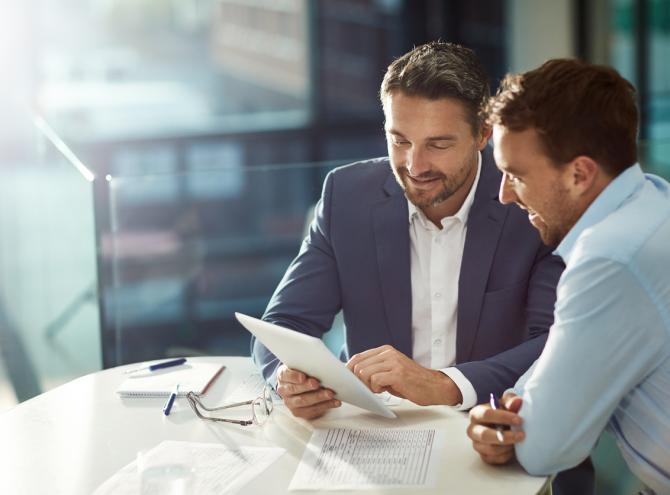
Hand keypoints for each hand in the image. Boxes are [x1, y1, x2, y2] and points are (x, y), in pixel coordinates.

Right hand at [275, 364, 340, 418]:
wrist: (303, 387)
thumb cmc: (304, 373)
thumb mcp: (303, 366)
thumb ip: (309, 363)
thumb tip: (325, 359)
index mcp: (283, 376)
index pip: (285, 375)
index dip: (294, 376)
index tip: (303, 377)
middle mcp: (284, 390)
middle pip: (294, 389)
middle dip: (307, 386)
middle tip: (317, 383)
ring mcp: (290, 403)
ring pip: (303, 401)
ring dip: (318, 397)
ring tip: (330, 394)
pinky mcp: (299, 412)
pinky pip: (312, 410)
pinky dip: (325, 405)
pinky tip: (335, 401)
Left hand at [346, 345, 462, 405]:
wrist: (433, 386)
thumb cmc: (411, 382)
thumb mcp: (390, 370)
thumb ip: (375, 368)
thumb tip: (354, 374)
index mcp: (385, 350)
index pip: (358, 357)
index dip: (350, 370)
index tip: (349, 380)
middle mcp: (388, 353)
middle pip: (358, 365)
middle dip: (359, 380)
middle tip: (370, 388)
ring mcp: (393, 362)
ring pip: (364, 372)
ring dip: (368, 385)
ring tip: (380, 388)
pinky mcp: (397, 373)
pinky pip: (374, 380)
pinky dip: (376, 389)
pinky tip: (385, 390)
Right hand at [467, 393, 524, 464]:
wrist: (502, 427)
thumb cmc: (503, 413)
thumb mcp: (506, 404)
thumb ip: (511, 402)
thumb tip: (518, 401)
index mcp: (476, 414)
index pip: (486, 415)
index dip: (503, 417)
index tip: (519, 420)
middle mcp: (472, 430)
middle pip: (485, 435)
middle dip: (505, 436)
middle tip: (522, 435)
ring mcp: (477, 444)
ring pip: (491, 449)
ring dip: (508, 446)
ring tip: (518, 441)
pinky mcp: (483, 456)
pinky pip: (495, 459)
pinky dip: (507, 455)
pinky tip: (513, 449)